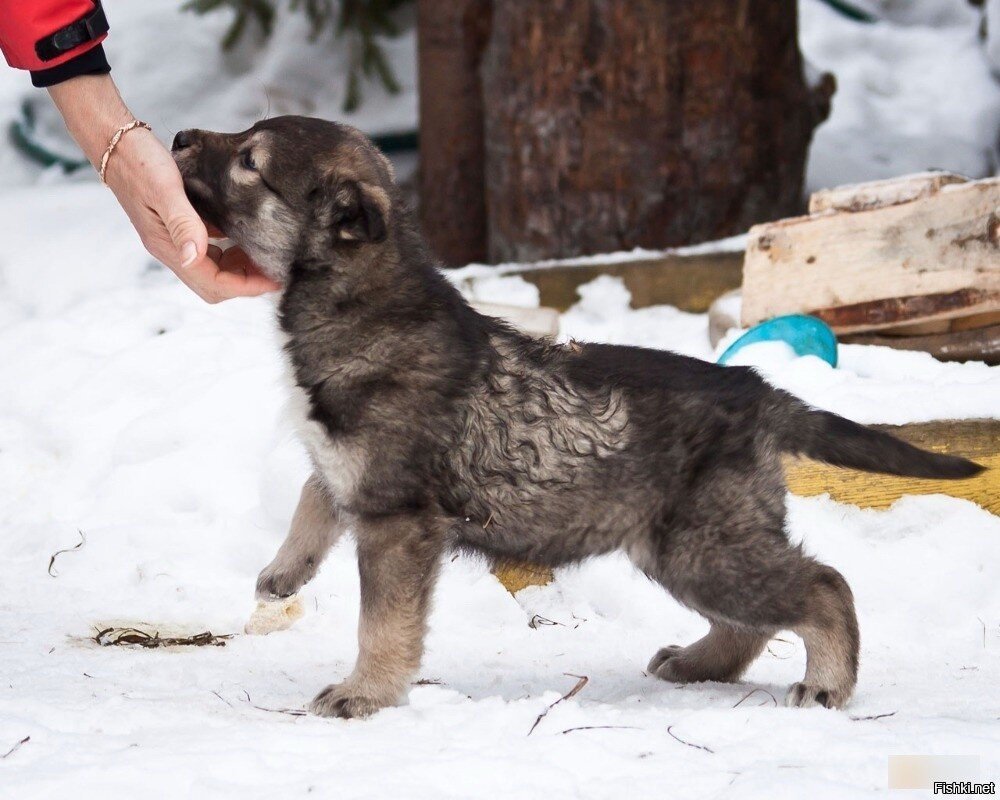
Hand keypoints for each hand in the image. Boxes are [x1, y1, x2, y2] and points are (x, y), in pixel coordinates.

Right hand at [104, 129, 280, 302]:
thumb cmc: (138, 161)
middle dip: (246, 282)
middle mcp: (171, 249)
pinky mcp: (178, 226)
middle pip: (214, 284)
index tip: (274, 280)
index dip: (246, 286)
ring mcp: (174, 239)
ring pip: (213, 269)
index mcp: (168, 247)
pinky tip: (244, 236)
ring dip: (240, 268)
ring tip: (266, 255)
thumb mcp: (165, 189)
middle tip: (275, 269)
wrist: (115, 143)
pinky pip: (209, 250)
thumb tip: (195, 257)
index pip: (214, 283)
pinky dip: (230, 250)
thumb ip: (182, 223)